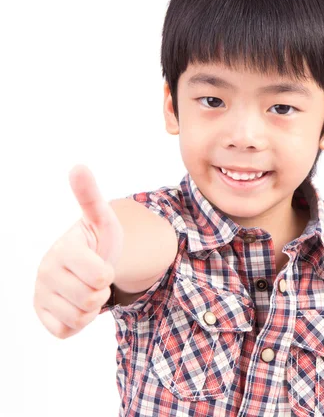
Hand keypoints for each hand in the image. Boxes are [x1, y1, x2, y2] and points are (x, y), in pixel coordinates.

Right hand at [33, 164, 123, 338]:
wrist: (88, 261)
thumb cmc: (97, 240)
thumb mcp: (102, 218)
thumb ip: (90, 196)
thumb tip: (78, 166)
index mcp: (63, 249)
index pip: (100, 277)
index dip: (108, 273)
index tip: (100, 261)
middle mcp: (45, 270)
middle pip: (91, 300)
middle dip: (100, 290)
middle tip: (94, 276)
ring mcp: (40, 294)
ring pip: (80, 318)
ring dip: (91, 307)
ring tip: (85, 288)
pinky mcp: (41, 314)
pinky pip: (67, 331)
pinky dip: (78, 322)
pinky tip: (74, 302)